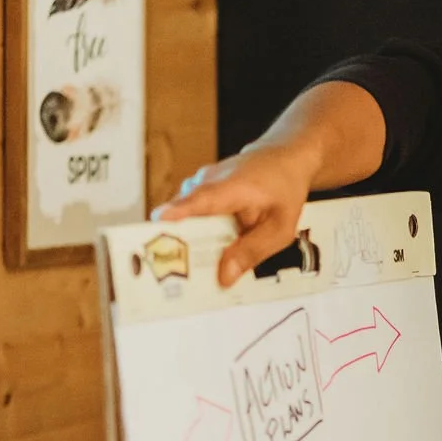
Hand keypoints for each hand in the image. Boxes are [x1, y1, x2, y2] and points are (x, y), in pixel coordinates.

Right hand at [156, 143, 316, 286]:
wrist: (283, 159)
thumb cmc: (283, 189)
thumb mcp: (280, 227)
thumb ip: (252, 251)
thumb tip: (224, 277)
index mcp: (230, 187)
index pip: (199, 200)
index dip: (177, 214)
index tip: (158, 227)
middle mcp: (206, 182)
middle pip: (181, 217)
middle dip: (176, 248)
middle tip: (174, 281)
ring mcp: (197, 186)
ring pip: (181, 221)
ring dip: (184, 247)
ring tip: (186, 281)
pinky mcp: (195, 194)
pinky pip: (188, 220)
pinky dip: (192, 240)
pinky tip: (200, 262)